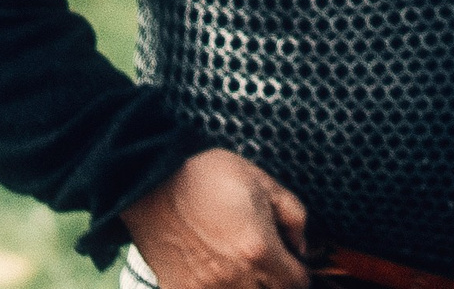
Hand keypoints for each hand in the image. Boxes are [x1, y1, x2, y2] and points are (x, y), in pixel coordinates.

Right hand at [120, 149, 311, 288]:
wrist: (151, 180)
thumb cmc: (208, 177)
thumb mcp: (264, 184)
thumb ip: (294, 217)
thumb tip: (301, 246)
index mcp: (259, 250)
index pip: (297, 284)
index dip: (300, 273)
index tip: (292, 262)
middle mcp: (233, 278)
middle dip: (276, 282)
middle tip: (268, 265)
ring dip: (249, 287)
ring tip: (242, 268)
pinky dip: (217, 288)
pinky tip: (217, 275)